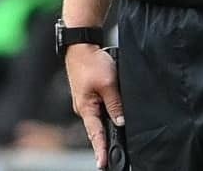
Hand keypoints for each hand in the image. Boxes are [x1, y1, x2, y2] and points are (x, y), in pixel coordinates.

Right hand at [65, 44, 123, 169]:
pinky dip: (106, 113)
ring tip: (113, 139)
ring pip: (99, 118)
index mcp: (86, 108)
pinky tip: (113, 115)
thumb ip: (115, 104)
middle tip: (110, 157)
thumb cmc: (90, 62)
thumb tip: (121, 122)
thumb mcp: (108, 84)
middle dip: (104, 142)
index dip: (100, 150)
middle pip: (97, 129)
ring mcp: (85, 100)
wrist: (81, 44)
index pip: (95, 134)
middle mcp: (83, 107)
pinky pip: (99, 107)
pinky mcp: (89, 93)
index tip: (102, 164)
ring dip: (107, 126)